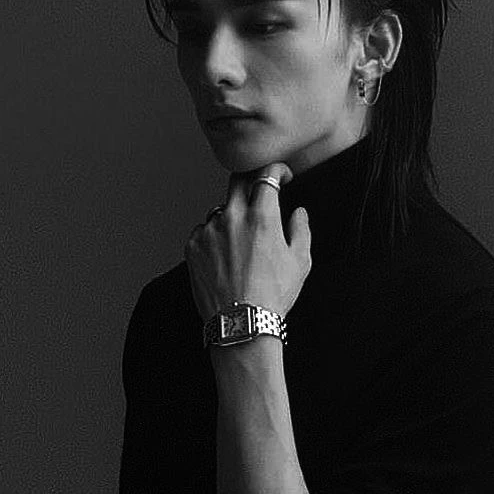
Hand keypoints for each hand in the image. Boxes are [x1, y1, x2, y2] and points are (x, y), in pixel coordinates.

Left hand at [184, 162, 311, 323]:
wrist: (241, 323)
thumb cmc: (272, 296)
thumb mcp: (300, 262)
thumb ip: (301, 230)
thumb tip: (298, 213)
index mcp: (262, 217)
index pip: (266, 175)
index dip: (275, 170)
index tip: (280, 176)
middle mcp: (232, 218)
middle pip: (237, 182)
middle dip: (250, 183)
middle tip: (258, 197)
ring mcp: (209, 231)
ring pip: (220, 210)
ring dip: (231, 217)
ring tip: (241, 244)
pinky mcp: (192, 246)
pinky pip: (203, 231)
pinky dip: (213, 237)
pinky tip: (224, 258)